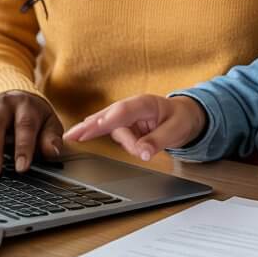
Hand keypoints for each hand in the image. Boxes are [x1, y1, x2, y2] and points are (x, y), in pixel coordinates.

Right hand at [62, 94, 206, 161]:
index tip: (93, 128)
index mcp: (146, 103)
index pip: (123, 111)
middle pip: (108, 116)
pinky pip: (112, 133)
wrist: (185, 116)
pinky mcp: (123, 125)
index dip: (107, 120)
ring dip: (124, 143)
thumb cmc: (181, 119)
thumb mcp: (176, 130)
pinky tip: (80, 136)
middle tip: (71, 135)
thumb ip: (158, 141)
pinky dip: (99, 135)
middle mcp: (132, 107)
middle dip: (90, 126)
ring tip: (144, 150)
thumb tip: (142, 153)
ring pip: (112, 130)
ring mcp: (126, 116)